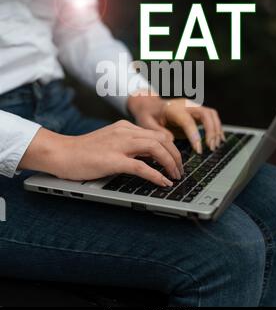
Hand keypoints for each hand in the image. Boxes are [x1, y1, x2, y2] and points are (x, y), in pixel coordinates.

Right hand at [19, 120, 182, 185]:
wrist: (61, 153)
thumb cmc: (82, 151)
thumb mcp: (109, 142)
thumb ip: (127, 145)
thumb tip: (147, 158)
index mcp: (125, 127)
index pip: (157, 134)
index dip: (171, 147)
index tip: (176, 159)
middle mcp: (125, 132)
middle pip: (161, 139)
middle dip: (175, 155)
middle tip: (180, 170)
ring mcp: (119, 144)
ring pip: (156, 149)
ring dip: (170, 163)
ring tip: (175, 175)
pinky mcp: (113, 160)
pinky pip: (141, 167)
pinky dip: (156, 175)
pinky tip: (163, 182)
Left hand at [127, 93, 224, 153]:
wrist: (149, 105)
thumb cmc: (147, 115)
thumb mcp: (146, 124)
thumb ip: (158, 132)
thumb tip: (171, 141)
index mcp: (173, 109)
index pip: (188, 121)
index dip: (195, 135)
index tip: (198, 150)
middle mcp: (186, 105)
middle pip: (206, 114)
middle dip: (211, 131)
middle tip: (211, 148)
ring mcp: (193, 107)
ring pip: (211, 114)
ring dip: (216, 130)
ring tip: (215, 146)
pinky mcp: (196, 112)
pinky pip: (211, 117)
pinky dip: (217, 128)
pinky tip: (218, 140)